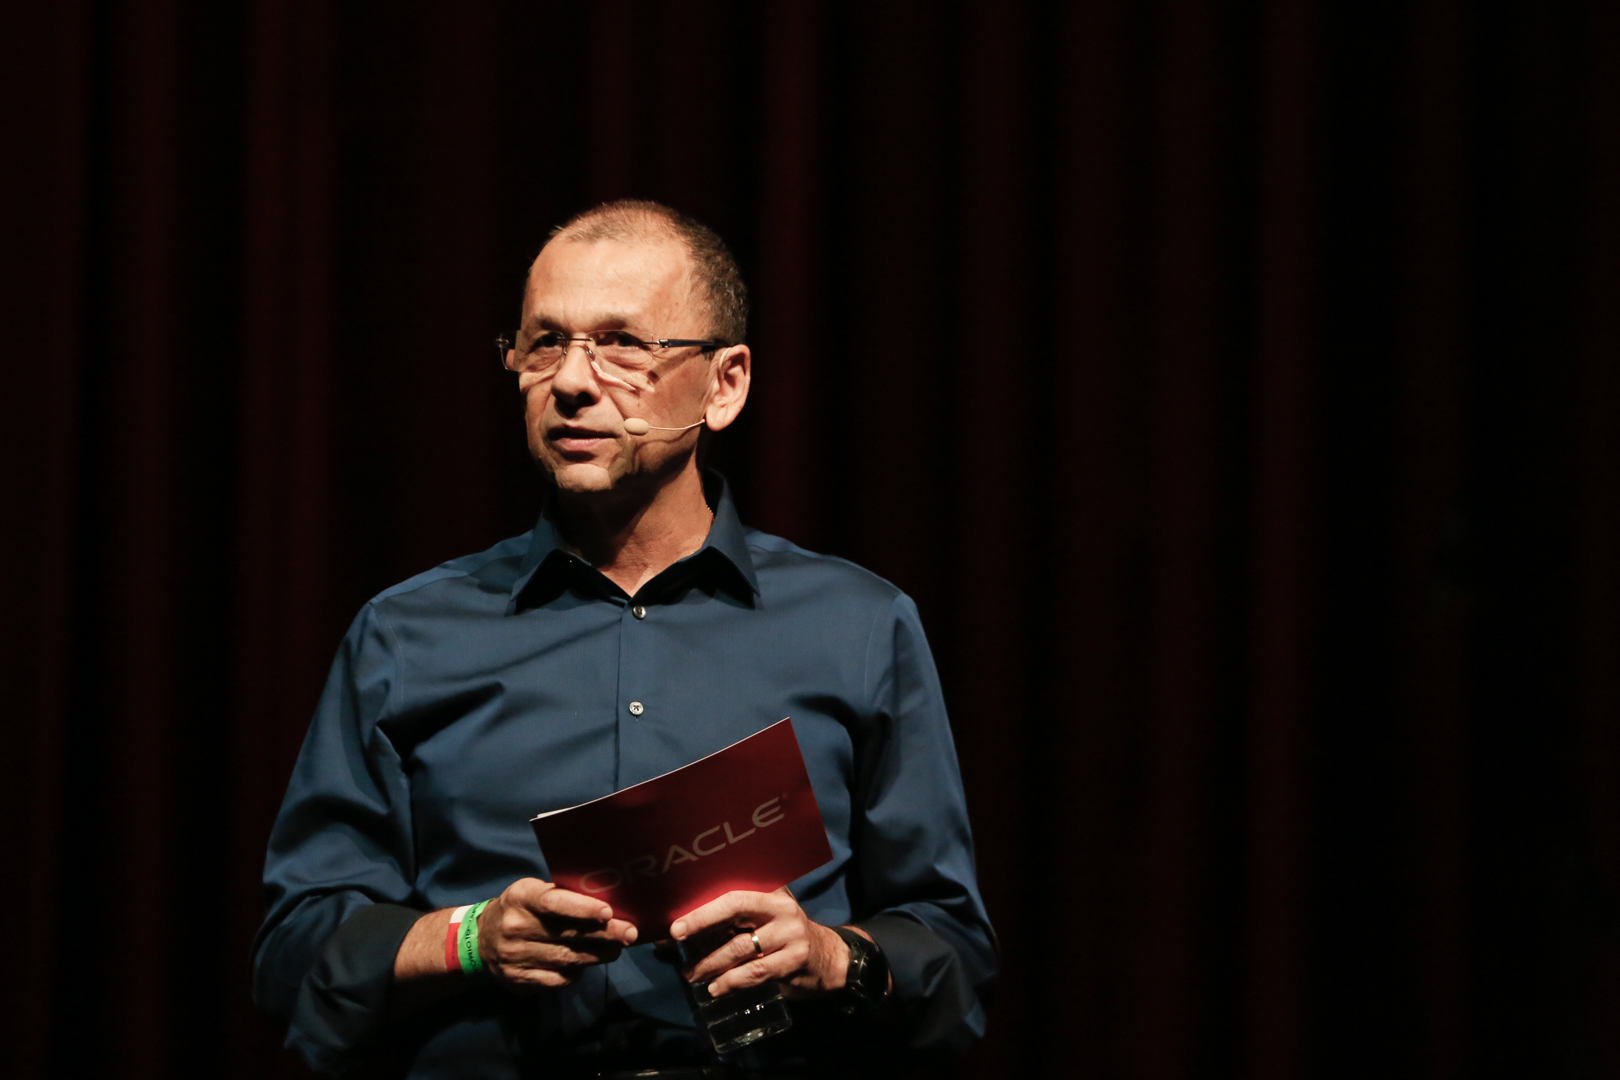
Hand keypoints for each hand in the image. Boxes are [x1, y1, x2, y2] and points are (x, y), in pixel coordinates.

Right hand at [478, 877, 637, 991]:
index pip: (554, 903)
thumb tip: (611, 905)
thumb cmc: (521, 910)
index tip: (609, 913)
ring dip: (597, 955)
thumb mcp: (533, 892)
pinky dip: (576, 973)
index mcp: (520, 897)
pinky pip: (557, 980)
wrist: (480, 940)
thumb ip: (563, 897)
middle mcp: (514, 927)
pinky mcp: (518, 981)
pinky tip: (587, 963)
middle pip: (567, 935)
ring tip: (616, 949)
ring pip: (566, 960)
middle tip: (629, 933)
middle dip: (604, 935)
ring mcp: (514, 957)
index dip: (583, 909)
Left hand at [670, 886, 848, 999]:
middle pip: (736, 909)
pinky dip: (732, 982)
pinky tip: (717, 989)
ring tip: (692, 974)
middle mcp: (781, 907)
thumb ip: (732, 921)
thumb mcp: (765, 919)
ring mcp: (790, 933)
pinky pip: (756, 972)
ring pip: (741, 947)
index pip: (732, 894)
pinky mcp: (795, 959)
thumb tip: (679, 932)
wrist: (829, 958)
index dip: (703, 909)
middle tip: (677, 941)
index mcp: (770, 890)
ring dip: (711, 963)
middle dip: (702, 924)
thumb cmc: (783, 936)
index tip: (676, 926)